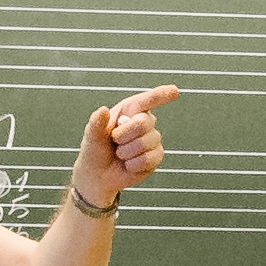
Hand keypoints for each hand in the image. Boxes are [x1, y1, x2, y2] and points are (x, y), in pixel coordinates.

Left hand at [72, 86, 178, 208]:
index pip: (148, 100)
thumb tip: (103, 110)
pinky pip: (149, 159)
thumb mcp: (92, 135)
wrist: (98, 174)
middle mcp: (144, 122)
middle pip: (144, 123)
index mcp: (130, 110)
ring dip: (126, 152)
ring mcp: (152, 139)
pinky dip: (134, 164)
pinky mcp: (156, 156)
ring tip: (120, 154)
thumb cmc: (95, 149)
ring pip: (146, 143)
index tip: (174, 91)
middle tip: (114, 141)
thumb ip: (96, 122)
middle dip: (124, 135)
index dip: (161, 95)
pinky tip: (128, 164)